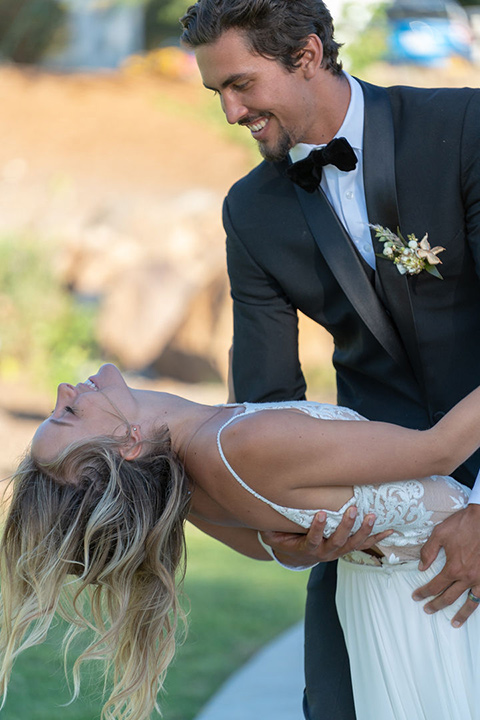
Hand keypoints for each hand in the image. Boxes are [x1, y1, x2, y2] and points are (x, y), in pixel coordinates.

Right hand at [260, 507, 392, 567]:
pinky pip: (364, 544)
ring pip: (353, 543)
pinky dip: (377, 536)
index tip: (319, 513)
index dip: (316, 528)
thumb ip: (270, 525)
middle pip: (338, 541)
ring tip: (371, 516)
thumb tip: (258, 509)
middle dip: (346, 525)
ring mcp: (338, 551)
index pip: (312, 539)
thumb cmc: (285, 538)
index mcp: (308, 548)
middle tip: (352, 510)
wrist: (298, 556)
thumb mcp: (273, 533)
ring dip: (364, 530)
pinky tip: (389, 529)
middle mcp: (326, 552)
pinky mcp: (347, 547)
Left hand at [412, 504, 479, 626]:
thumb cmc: (462, 524)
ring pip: (470, 602)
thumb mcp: (439, 534)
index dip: (424, 592)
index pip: (435, 586)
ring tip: (454, 623)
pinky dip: (477, 602)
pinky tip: (474, 606)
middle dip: (436, 605)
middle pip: (449, 597)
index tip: (416, 596)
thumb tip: (421, 567)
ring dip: (461, 614)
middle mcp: (467, 577)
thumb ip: (428, 551)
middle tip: (427, 609)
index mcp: (453, 568)